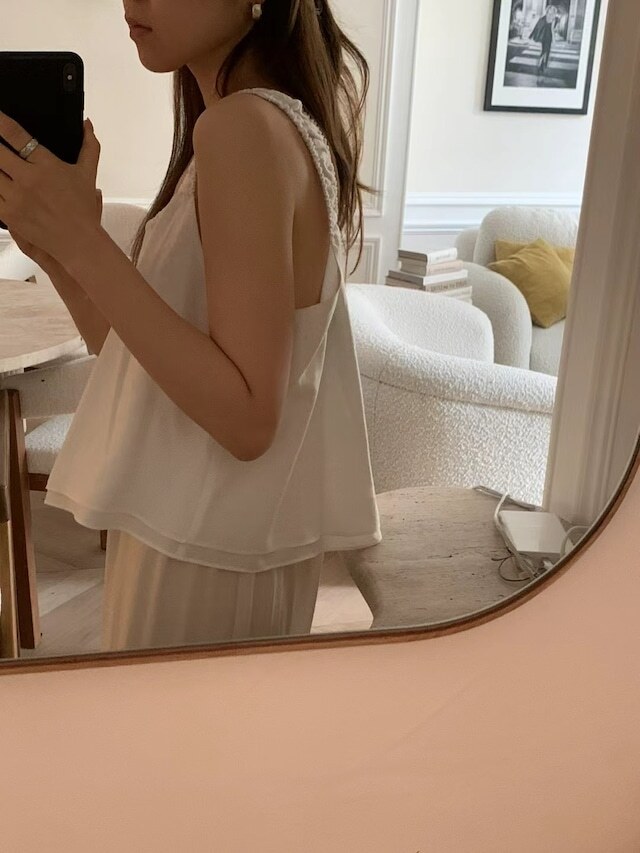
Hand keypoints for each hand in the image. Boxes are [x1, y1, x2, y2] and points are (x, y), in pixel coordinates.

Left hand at [0, 111, 101, 269]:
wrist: (78, 242)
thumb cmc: (82, 209)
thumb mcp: (88, 174)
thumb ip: (89, 146)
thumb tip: (87, 123)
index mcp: (46, 165)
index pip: (16, 135)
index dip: (0, 121)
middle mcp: (28, 179)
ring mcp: (16, 197)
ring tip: (1, 168)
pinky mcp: (9, 214)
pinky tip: (0, 184)